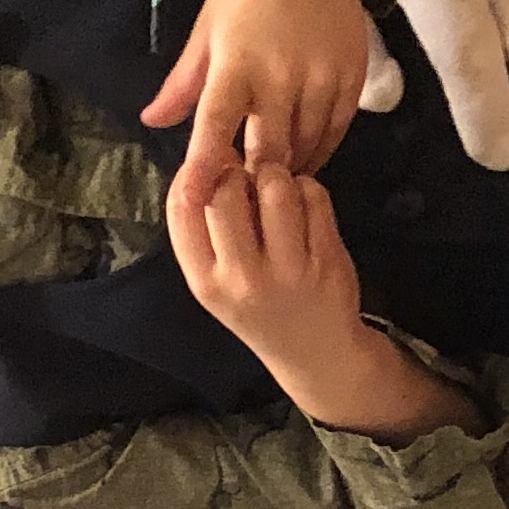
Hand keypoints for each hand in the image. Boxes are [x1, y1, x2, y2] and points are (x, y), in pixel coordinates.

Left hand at [143, 0, 402, 201]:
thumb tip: (150, 120)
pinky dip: (319, 152)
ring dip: (289, 170)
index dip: (204, 166)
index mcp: (236, 63)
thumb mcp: (208, 30)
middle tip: (245, 198)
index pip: (215, 125)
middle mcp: (279, 76)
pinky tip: (305, 158)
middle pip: (268, 152)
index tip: (194, 200)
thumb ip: (183, 83)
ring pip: (306, 148)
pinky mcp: (351, 78)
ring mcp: (320, 79)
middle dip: (256, 182)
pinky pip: (335, 133)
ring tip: (275, 183)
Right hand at [168, 160, 370, 377]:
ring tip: (280, 195)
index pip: (181, 205)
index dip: (194, 173)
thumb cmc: (260, 307)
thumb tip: (211, 153)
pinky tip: (306, 208)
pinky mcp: (327, 260)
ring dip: (278, 177)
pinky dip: (309, 190)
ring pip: (275, 185)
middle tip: (251, 186)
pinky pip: (314, 195)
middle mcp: (242, 279)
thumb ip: (207, 229)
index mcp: (205, 281)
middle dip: (239, 172)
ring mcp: (288, 271)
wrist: (316, 355)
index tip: (210, 171)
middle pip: (227, 188)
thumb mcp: (218, 282)